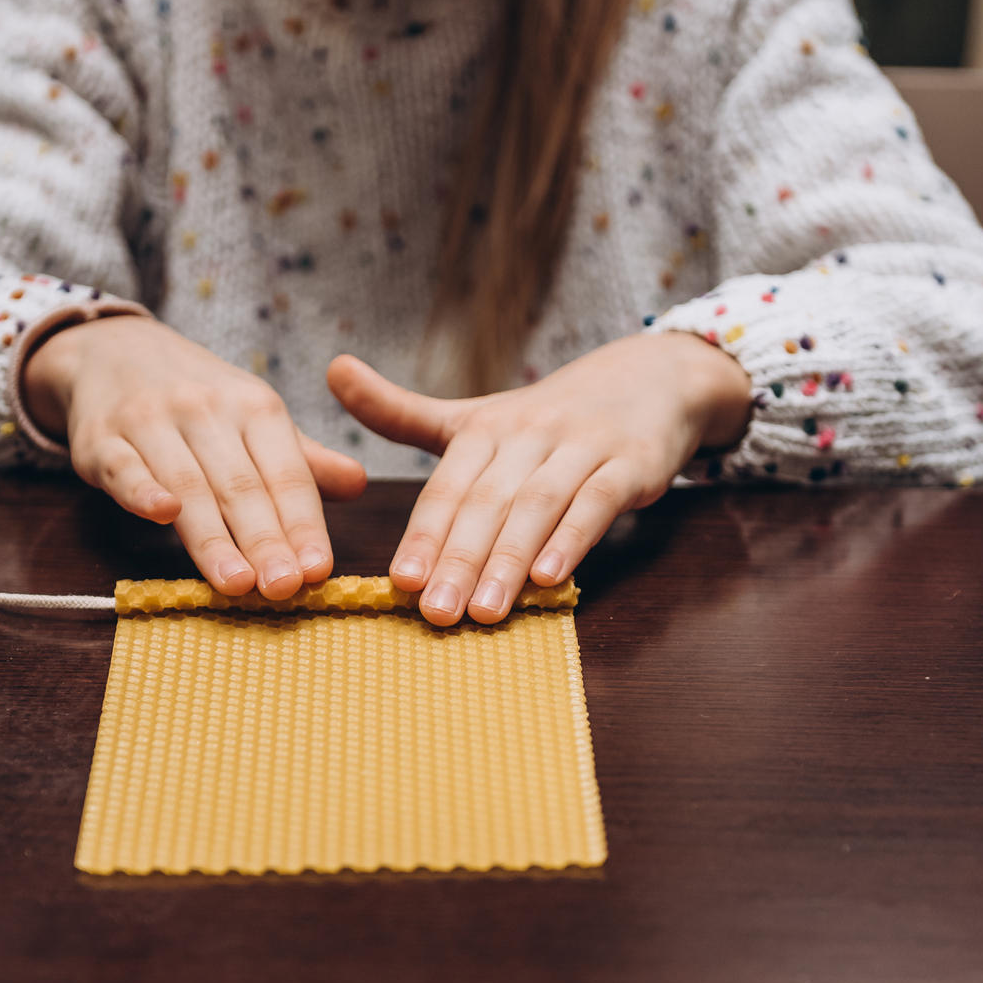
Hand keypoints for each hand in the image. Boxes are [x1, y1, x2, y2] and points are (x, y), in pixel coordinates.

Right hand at [24, 316, 366, 597]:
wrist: (114, 350)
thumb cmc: (198, 400)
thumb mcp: (254, 417)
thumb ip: (300, 461)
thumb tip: (358, 484)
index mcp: (255, 407)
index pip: (286, 474)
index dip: (303, 524)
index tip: (319, 570)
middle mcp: (207, 409)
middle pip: (241, 485)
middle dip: (266, 540)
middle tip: (284, 588)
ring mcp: (152, 420)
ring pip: (188, 485)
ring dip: (213, 537)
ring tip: (237, 583)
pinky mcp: (102, 436)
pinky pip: (124, 465)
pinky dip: (141, 489)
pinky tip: (161, 516)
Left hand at [328, 332, 751, 625]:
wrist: (649, 379)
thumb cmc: (548, 416)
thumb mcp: (475, 416)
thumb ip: (403, 412)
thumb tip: (332, 370)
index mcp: (484, 428)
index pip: (447, 488)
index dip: (424, 534)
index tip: (400, 581)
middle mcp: (528, 433)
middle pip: (486, 502)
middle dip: (458, 560)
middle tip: (434, 612)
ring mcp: (581, 447)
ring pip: (536, 506)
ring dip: (508, 561)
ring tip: (485, 611)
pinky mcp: (630, 465)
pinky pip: (595, 503)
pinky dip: (572, 540)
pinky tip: (549, 578)